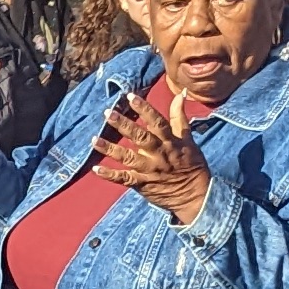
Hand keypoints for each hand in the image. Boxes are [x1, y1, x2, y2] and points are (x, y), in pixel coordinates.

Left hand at [93, 87, 212, 223]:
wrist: (195, 195)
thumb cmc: (191, 164)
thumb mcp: (188, 139)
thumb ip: (179, 117)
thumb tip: (180, 93)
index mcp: (170, 142)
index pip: (157, 122)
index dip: (144, 109)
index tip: (131, 97)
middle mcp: (158, 154)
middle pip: (140, 137)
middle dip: (123, 125)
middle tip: (108, 114)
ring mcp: (149, 170)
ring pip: (127, 157)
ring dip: (110, 149)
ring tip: (94, 140)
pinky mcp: (142, 184)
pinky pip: (123, 179)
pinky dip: (109, 175)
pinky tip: (95, 169)